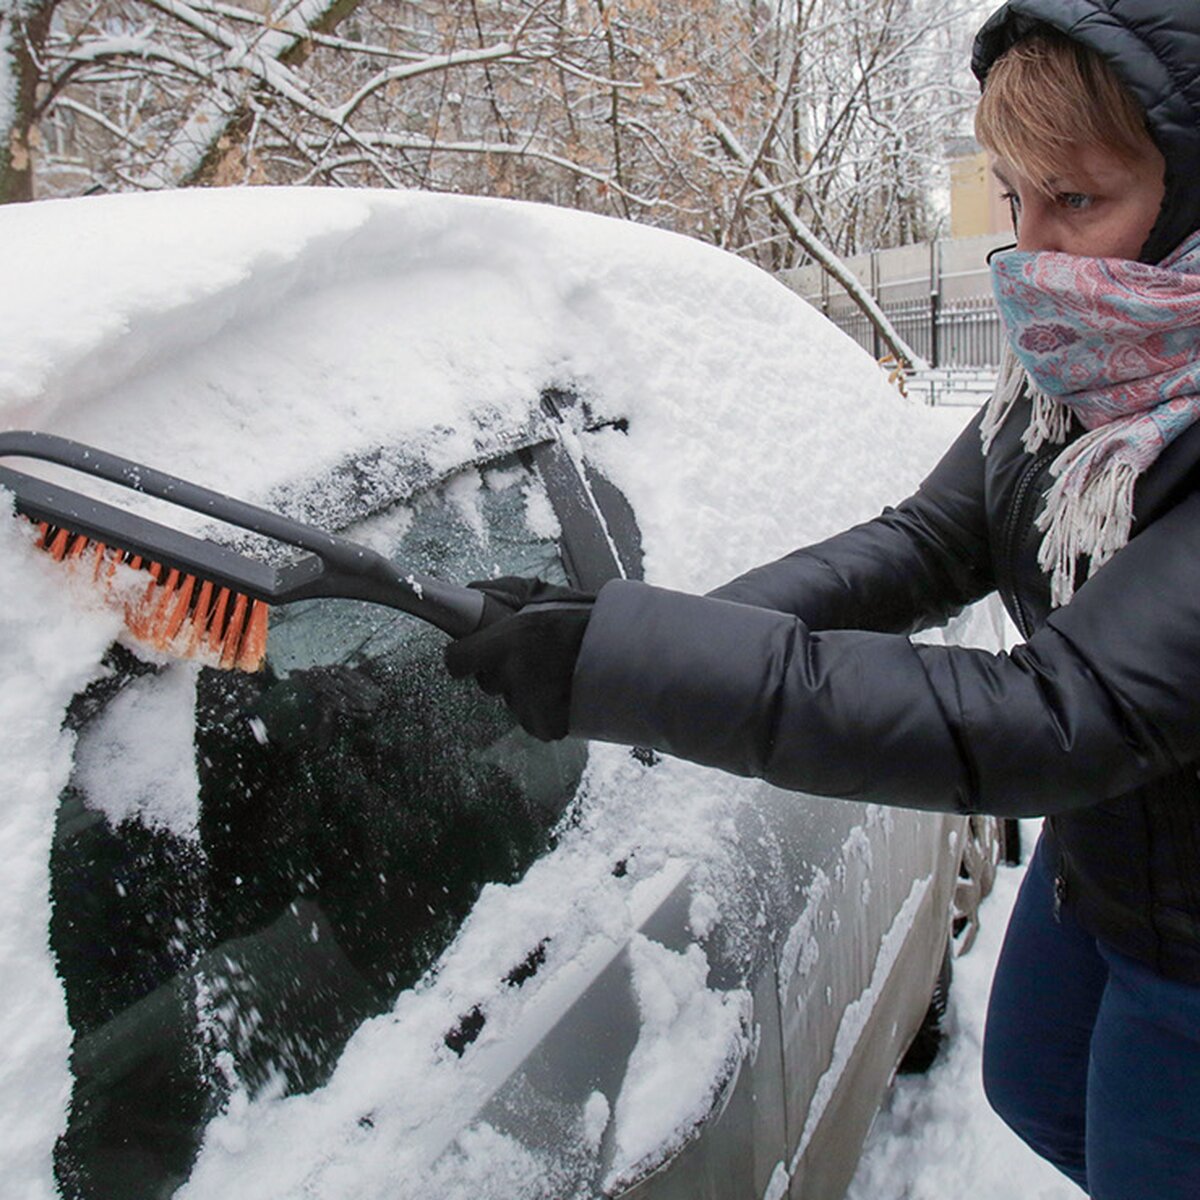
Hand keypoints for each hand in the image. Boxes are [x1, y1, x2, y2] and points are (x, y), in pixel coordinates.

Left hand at [446, 577, 593, 740]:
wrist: (627, 654)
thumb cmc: (586, 621)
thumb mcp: (542, 595)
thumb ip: (503, 594)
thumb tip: (473, 595)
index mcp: (506, 643)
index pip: (456, 661)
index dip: (463, 656)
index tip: (470, 653)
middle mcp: (512, 677)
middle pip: (487, 682)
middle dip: (502, 671)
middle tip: (530, 656)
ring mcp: (529, 706)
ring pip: (513, 701)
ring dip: (526, 691)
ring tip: (555, 673)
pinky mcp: (547, 726)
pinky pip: (534, 721)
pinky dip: (545, 711)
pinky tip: (563, 693)